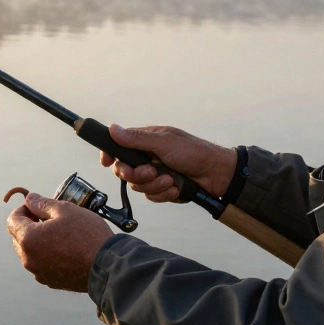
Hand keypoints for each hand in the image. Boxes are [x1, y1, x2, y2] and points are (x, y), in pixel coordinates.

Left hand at [6, 191, 114, 291]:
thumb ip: (42, 204)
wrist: (107, 266)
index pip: (12, 220)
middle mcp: (28, 258)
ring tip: (60, 235)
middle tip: (50, 219)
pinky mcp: (50, 281)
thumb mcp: (65, 210)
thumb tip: (29, 199)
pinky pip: (41, 264)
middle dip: (29, 225)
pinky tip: (65, 250)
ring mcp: (38, 272)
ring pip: (29, 252)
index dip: (23, 209)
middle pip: (18, 237)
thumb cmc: (87, 235)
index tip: (37, 207)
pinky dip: (47, 256)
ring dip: (38, 241)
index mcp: (28, 239)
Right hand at [99, 124, 236, 202]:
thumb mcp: (164, 142)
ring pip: (138, 186)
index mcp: (145, 142)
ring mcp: (154, 173)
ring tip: (171, 180)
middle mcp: (147, 157)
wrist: (217, 175)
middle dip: (137, 174)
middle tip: (151, 172)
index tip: (106, 162)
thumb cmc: (194, 152)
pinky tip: (175, 187)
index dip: (109, 154)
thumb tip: (113, 129)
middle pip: (125, 170)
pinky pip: (151, 196)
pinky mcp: (162, 188)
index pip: (119, 147)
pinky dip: (163, 193)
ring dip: (154, 185)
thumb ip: (137, 139)